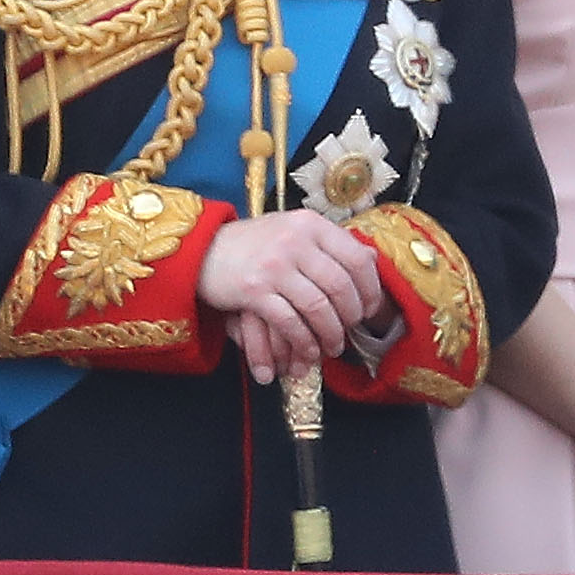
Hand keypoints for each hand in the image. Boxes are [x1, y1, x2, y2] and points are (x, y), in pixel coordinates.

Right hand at [203, 210, 384, 384]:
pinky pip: (290, 321)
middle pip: (341, 286)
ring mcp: (274, 265)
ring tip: (334, 346)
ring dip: (331, 333)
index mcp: (311, 224)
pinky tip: (309, 350)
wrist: (202, 250)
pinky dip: (304, 340)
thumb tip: (372, 258)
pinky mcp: (253, 290)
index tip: (371, 308)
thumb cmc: (256, 244)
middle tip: (353, 330)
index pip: (357, 259)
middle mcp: (295, 241)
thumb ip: (329, 244)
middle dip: (352, 315)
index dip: (371, 288)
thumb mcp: (294, 231)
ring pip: (318, 307)